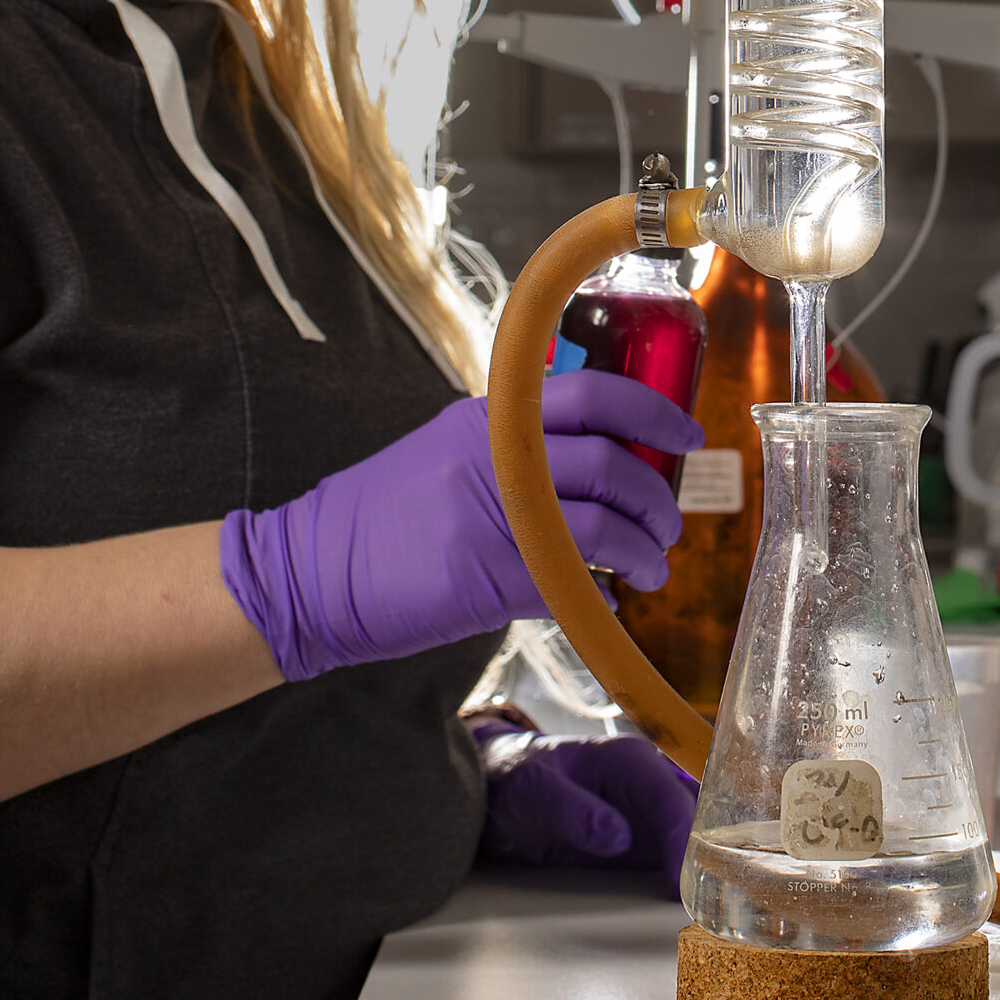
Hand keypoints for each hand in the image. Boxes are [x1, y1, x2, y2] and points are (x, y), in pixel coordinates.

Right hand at [220, 372, 701, 681]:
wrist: (311, 568)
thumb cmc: (384, 512)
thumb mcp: (448, 448)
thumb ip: (515, 446)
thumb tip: (596, 455)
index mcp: (490, 420)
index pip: (593, 396)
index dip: (653, 411)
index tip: (687, 433)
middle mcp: (496, 459)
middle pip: (610, 463)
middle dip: (655, 496)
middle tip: (668, 523)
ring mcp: (491, 520)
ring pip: (601, 528)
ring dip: (641, 552)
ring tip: (650, 569)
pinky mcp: (484, 579)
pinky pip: (569, 586)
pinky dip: (601, 596)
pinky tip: (606, 603)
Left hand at [474, 724, 697, 887]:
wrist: (498, 791)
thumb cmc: (516, 777)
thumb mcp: (535, 790)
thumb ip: (573, 810)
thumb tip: (618, 836)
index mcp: (627, 760)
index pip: (669, 799)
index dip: (682, 840)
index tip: (680, 881)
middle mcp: (647, 786)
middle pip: (693, 821)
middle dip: (707, 859)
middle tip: (707, 903)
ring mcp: (647, 817)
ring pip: (693, 843)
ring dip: (703, 873)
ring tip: (709, 910)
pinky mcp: (640, 845)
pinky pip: (672, 862)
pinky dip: (685, 881)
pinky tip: (693, 906)